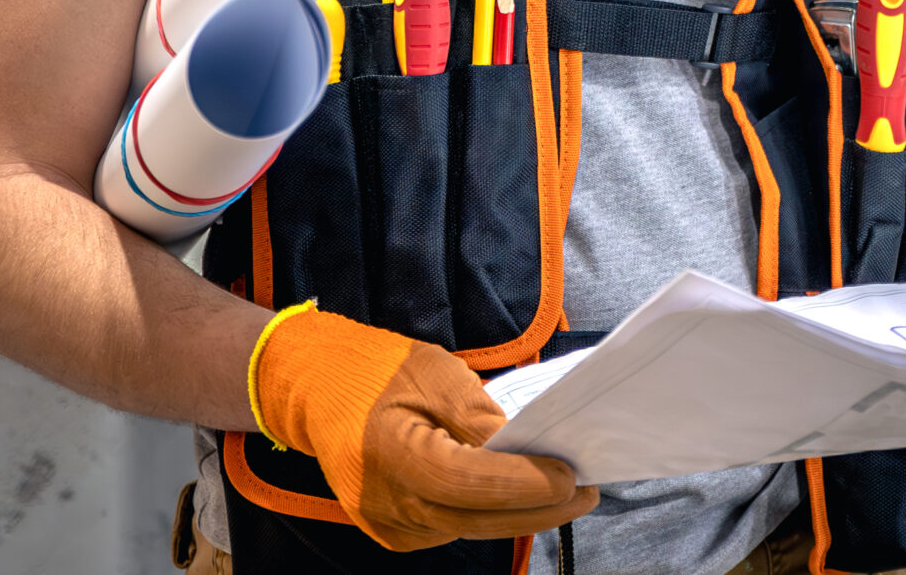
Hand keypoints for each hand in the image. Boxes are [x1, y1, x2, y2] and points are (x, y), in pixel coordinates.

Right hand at [250, 307, 596, 550]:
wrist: (318, 393)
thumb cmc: (376, 373)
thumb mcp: (433, 372)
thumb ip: (476, 413)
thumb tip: (521, 446)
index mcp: (392, 454)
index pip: (468, 483)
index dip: (522, 483)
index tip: (570, 476)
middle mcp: (386, 502)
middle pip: (477, 519)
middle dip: (539, 509)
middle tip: (587, 492)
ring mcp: (387, 524)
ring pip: (469, 529)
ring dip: (517, 514)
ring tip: (563, 491)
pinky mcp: (393, 532)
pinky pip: (452, 529)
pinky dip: (487, 515)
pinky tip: (518, 497)